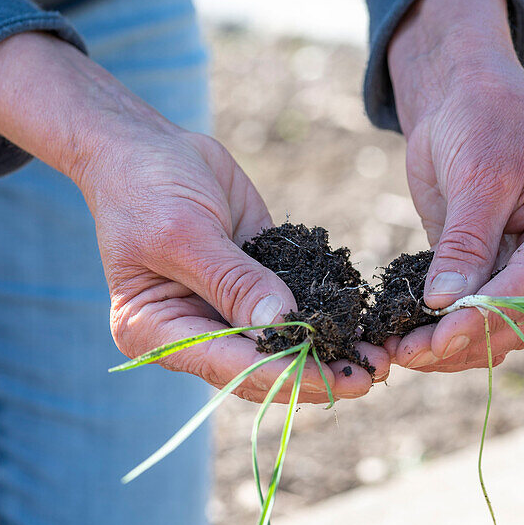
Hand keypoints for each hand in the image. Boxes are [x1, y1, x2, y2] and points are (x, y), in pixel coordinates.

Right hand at [0, 32, 387, 401]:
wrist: (144, 146)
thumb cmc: (146, 185)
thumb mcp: (185, 232)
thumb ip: (233, 281)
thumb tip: (285, 324)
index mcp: (157, 332)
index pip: (229, 365)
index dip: (285, 375)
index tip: (336, 379)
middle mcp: (190, 332)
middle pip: (259, 368)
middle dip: (315, 374)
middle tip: (370, 378)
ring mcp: (222, 311)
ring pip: (281, 347)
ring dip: (328, 354)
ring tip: (378, 361)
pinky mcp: (251, 286)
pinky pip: (292, 309)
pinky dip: (326, 318)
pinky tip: (363, 325)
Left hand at [385, 0, 523, 371]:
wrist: (465, 97)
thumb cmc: (482, 118)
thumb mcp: (477, 174)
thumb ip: (466, 242)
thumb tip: (446, 305)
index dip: (485, 317)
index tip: (437, 338)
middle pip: (520, 320)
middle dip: (463, 341)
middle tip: (405, 354)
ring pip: (500, 331)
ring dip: (451, 348)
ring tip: (398, 351)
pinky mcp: (498, 275)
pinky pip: (477, 318)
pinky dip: (443, 331)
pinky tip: (404, 338)